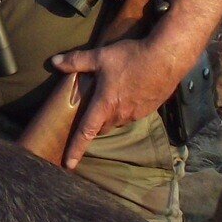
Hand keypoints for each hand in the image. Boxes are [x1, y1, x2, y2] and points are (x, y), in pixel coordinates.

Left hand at [47, 37, 189, 169]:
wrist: (167, 57)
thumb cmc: (132, 57)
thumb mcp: (100, 56)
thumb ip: (76, 61)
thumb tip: (53, 62)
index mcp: (105, 105)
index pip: (86, 132)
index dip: (75, 149)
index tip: (69, 164)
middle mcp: (120, 114)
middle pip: (102, 128)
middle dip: (94, 125)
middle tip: (89, 111)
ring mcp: (137, 114)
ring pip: (118, 121)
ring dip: (112, 115)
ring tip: (111, 97)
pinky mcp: (150, 109)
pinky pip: (133, 115)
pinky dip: (127, 108)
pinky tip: (130, 92)